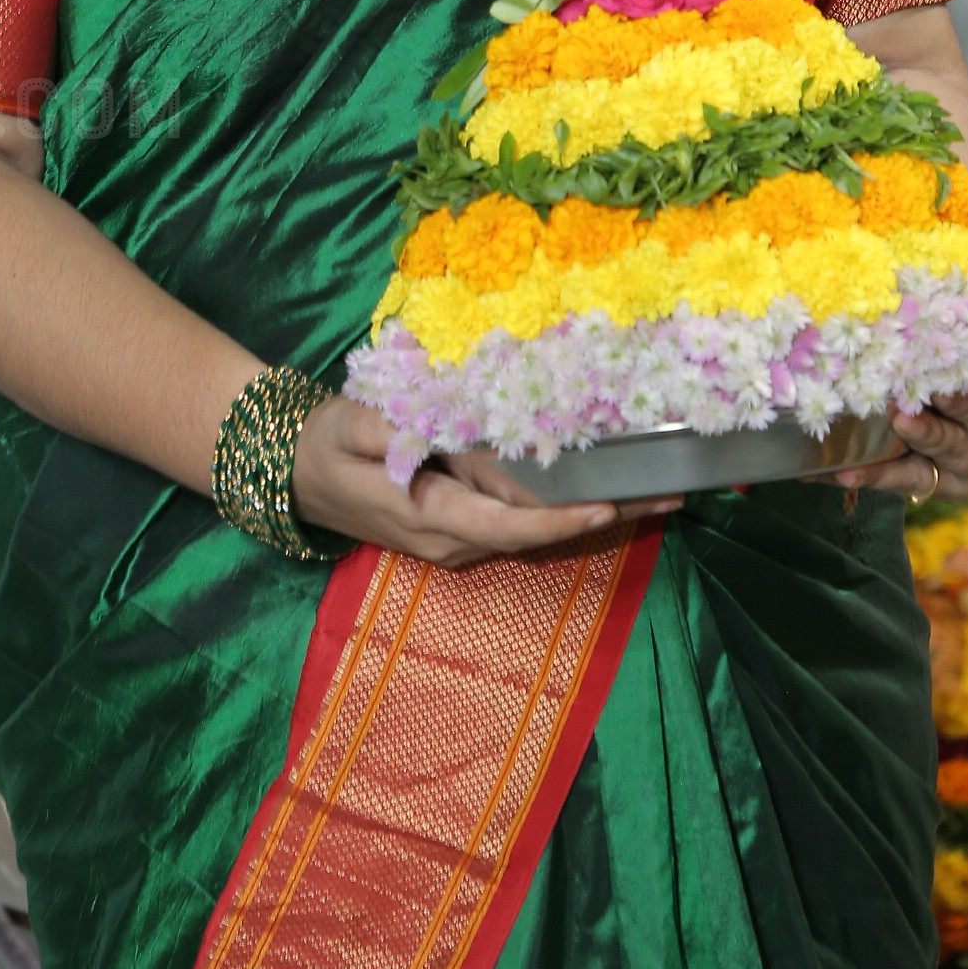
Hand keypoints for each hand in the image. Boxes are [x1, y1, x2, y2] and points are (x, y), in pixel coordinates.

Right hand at [292, 396, 681, 567]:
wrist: (293, 475)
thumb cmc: (323, 444)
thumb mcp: (349, 426)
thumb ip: (395, 431)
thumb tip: (439, 429)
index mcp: (431, 517)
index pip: (508, 526)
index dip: (560, 520)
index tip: (609, 503)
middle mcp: (455, 542)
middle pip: (540, 534)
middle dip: (608, 516)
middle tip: (674, 492)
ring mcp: (462, 541)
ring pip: (538, 532)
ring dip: (600, 514)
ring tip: (663, 491)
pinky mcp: (465, 529)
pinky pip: (524, 523)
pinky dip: (570, 508)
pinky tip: (612, 488)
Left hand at [835, 330, 967, 501]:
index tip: (942, 392)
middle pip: (959, 449)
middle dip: (929, 435)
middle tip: (899, 416)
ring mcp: (959, 477)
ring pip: (925, 474)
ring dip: (890, 468)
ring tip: (856, 460)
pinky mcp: (929, 484)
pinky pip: (896, 483)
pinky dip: (866, 477)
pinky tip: (836, 472)